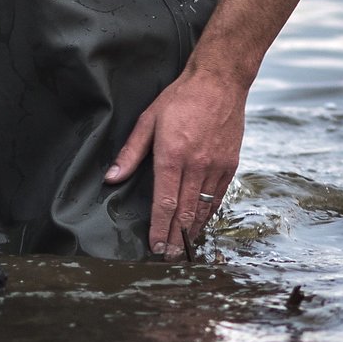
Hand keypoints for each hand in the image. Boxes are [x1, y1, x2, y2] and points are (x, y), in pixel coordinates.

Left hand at [104, 61, 248, 257]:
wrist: (219, 83)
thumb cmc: (179, 99)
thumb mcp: (147, 121)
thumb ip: (130, 153)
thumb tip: (112, 178)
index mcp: (173, 156)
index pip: (165, 202)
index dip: (160, 228)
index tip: (155, 247)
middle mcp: (197, 166)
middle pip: (186, 212)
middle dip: (176, 238)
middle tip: (170, 258)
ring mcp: (216, 167)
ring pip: (204, 209)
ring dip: (193, 231)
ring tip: (183, 248)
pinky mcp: (231, 165)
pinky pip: (219, 197)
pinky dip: (209, 214)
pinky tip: (200, 223)